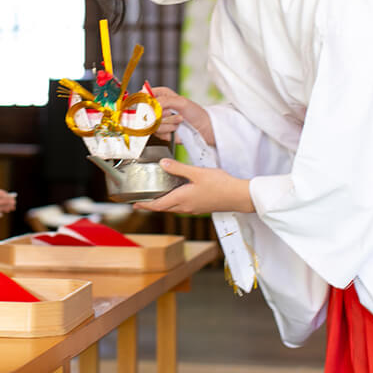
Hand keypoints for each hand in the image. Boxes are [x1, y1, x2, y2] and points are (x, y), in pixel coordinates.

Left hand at [134, 159, 252, 214]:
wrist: (238, 196)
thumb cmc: (220, 185)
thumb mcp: (197, 172)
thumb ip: (178, 168)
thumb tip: (163, 163)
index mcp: (182, 199)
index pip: (158, 205)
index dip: (145, 205)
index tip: (134, 204)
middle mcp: (186, 207)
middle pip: (164, 208)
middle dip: (151, 205)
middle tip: (141, 201)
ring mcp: (194, 208)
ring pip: (173, 208)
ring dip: (163, 204)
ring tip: (156, 196)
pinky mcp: (200, 207)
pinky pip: (182, 206)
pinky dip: (174, 202)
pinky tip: (177, 193)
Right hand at [151, 87, 213, 145]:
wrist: (202, 129)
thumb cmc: (195, 113)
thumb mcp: (181, 102)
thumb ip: (164, 101)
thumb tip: (151, 105)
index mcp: (162, 95)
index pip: (145, 94)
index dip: (146, 101)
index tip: (152, 105)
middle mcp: (158, 106)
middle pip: (145, 111)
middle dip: (160, 114)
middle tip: (170, 113)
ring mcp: (158, 119)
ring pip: (151, 123)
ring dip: (168, 123)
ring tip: (178, 121)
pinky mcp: (160, 131)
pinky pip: (157, 132)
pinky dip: (168, 131)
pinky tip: (175, 129)